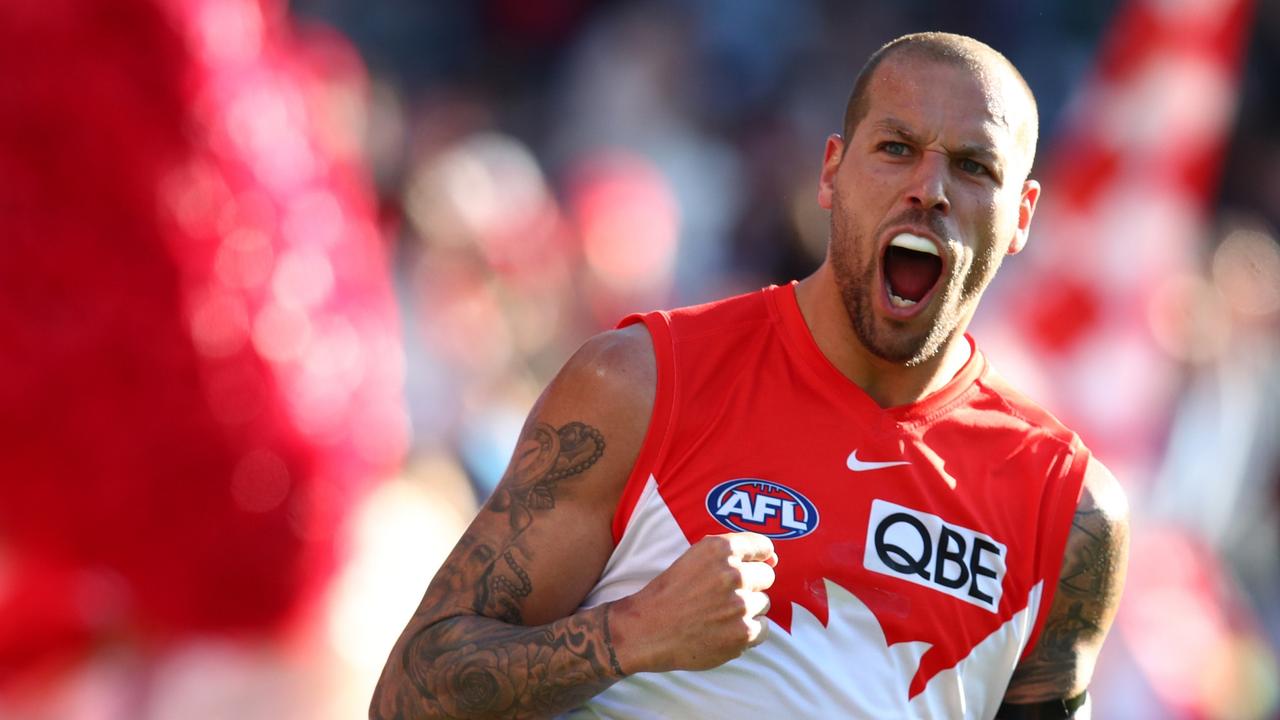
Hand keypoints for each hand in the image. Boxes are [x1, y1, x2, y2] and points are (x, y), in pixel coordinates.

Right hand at [610, 532, 776, 672]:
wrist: (646, 630)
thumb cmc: (669, 593)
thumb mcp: (694, 558)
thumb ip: (731, 554)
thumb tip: (773, 559)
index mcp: (720, 549)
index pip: (763, 546)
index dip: (757, 559)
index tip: (748, 568)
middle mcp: (733, 573)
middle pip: (766, 576)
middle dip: (750, 586)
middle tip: (724, 597)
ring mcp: (740, 604)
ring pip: (764, 603)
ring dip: (748, 610)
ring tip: (720, 615)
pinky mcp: (743, 633)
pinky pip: (763, 629)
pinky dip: (748, 632)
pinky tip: (724, 631)